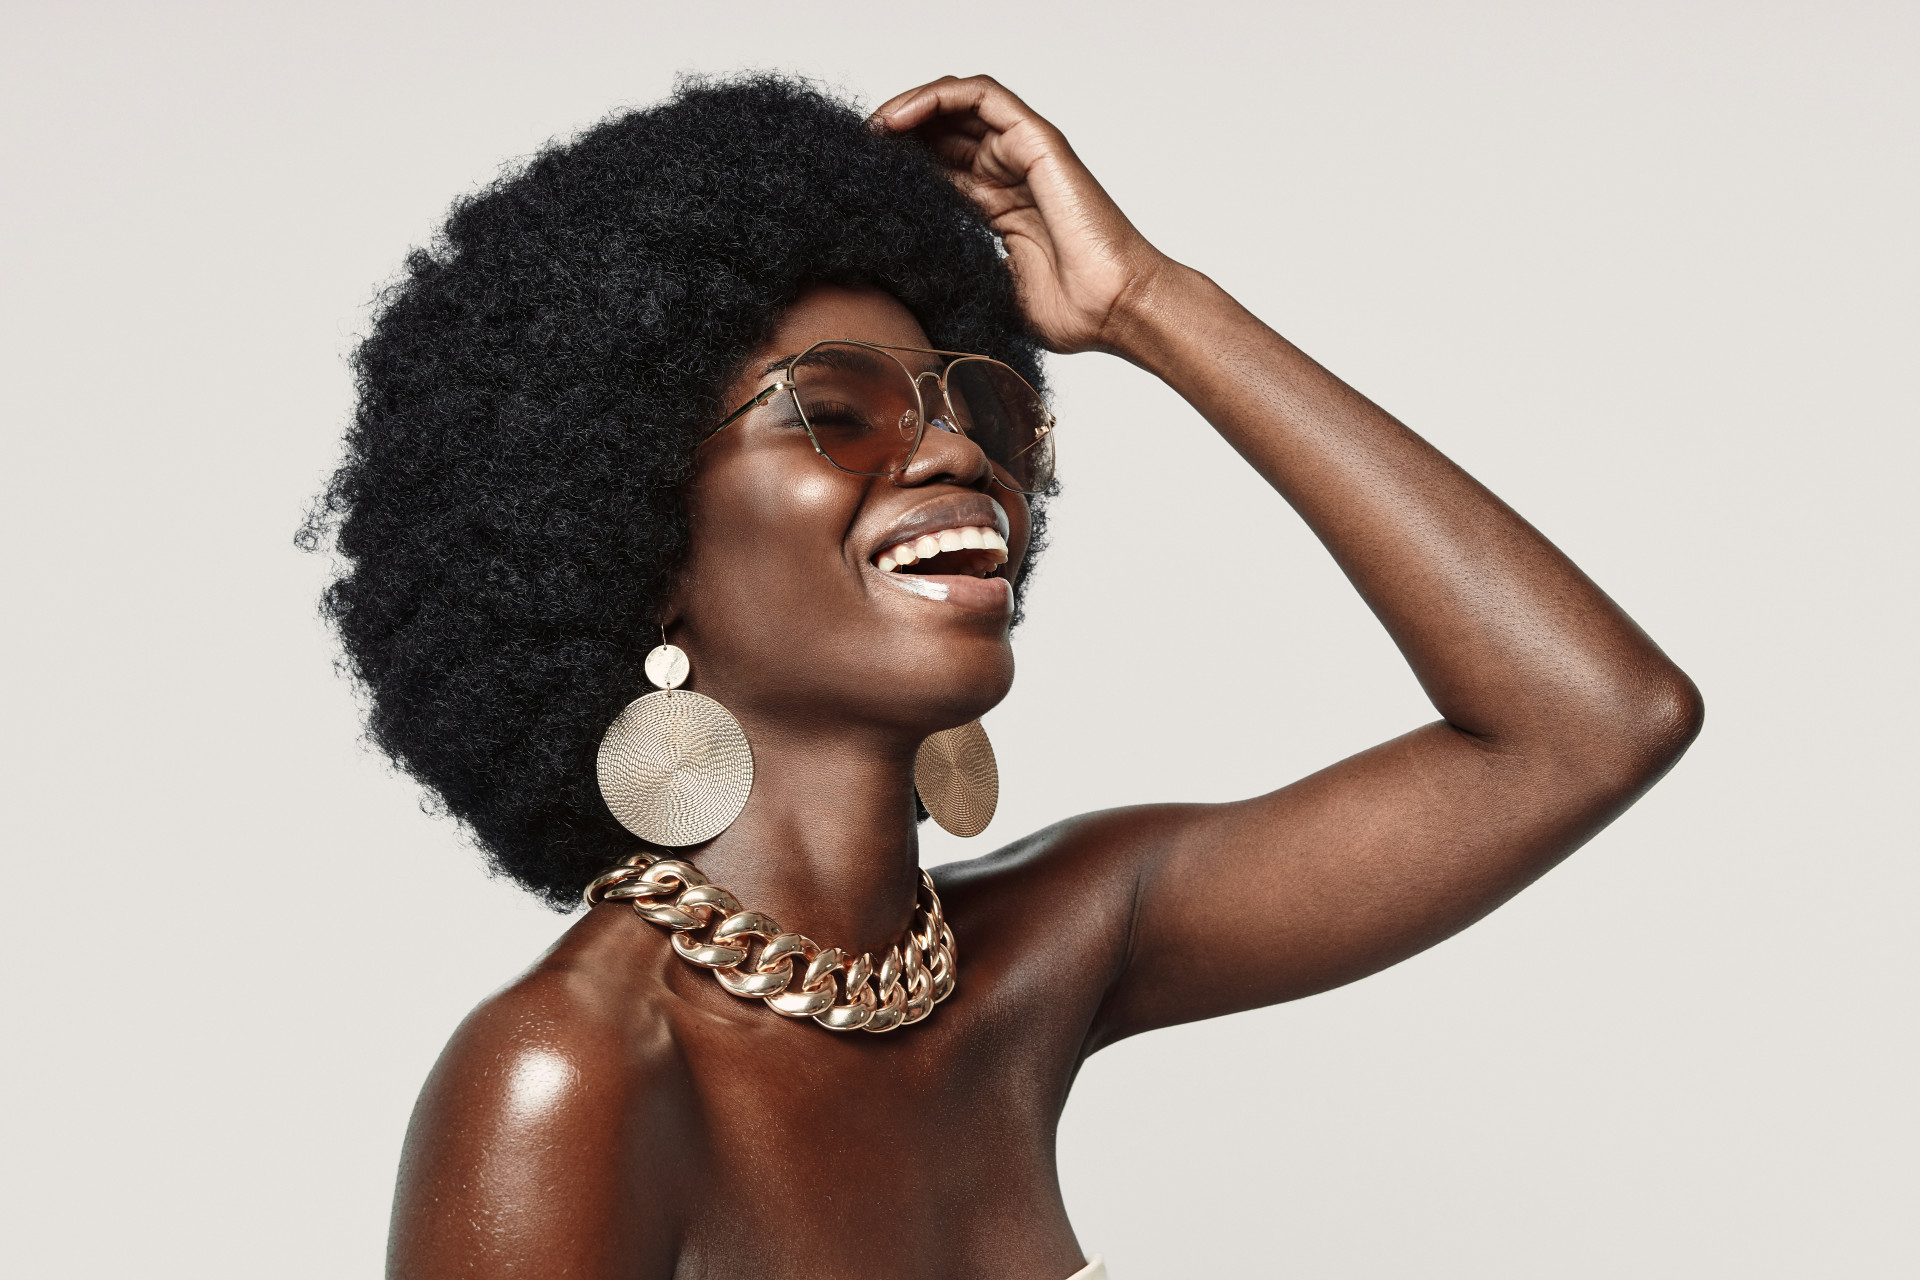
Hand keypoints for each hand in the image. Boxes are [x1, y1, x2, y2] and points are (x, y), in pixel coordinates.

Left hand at [873, 76, 1168, 355]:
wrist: (1113, 311)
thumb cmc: (1069, 313)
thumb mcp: (986, 289)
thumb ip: (951, 270)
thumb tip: (897, 280)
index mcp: (997, 204)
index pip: (936, 166)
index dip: (894, 165)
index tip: (853, 179)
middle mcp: (1009, 172)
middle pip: (941, 130)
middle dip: (894, 133)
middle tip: (853, 149)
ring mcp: (1024, 154)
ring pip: (957, 104)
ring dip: (908, 107)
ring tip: (872, 128)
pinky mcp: (1037, 141)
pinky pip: (981, 96)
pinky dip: (936, 96)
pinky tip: (899, 118)